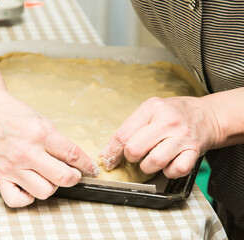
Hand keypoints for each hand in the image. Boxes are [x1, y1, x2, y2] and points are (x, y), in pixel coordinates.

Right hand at [0, 85, 98, 206]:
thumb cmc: (13, 113)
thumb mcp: (41, 120)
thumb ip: (57, 140)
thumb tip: (74, 160)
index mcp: (41, 133)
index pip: (73, 155)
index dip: (87, 164)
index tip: (91, 168)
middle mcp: (27, 152)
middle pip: (63, 178)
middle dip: (74, 178)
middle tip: (73, 174)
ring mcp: (12, 166)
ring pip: (44, 191)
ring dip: (52, 186)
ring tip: (49, 177)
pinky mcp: (0, 175)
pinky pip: (16, 200)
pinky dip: (26, 198)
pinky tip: (30, 187)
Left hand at [100, 96, 218, 178]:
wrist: (207, 115)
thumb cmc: (173, 114)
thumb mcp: (150, 111)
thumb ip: (130, 128)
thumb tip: (107, 153)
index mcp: (152, 108)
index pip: (123, 134)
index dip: (112, 152)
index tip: (108, 160)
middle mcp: (167, 121)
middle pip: (135, 149)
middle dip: (131, 158)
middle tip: (136, 155)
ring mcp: (182, 137)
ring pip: (154, 162)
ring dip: (148, 167)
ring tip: (151, 160)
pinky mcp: (194, 151)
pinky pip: (175, 170)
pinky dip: (168, 172)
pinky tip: (168, 164)